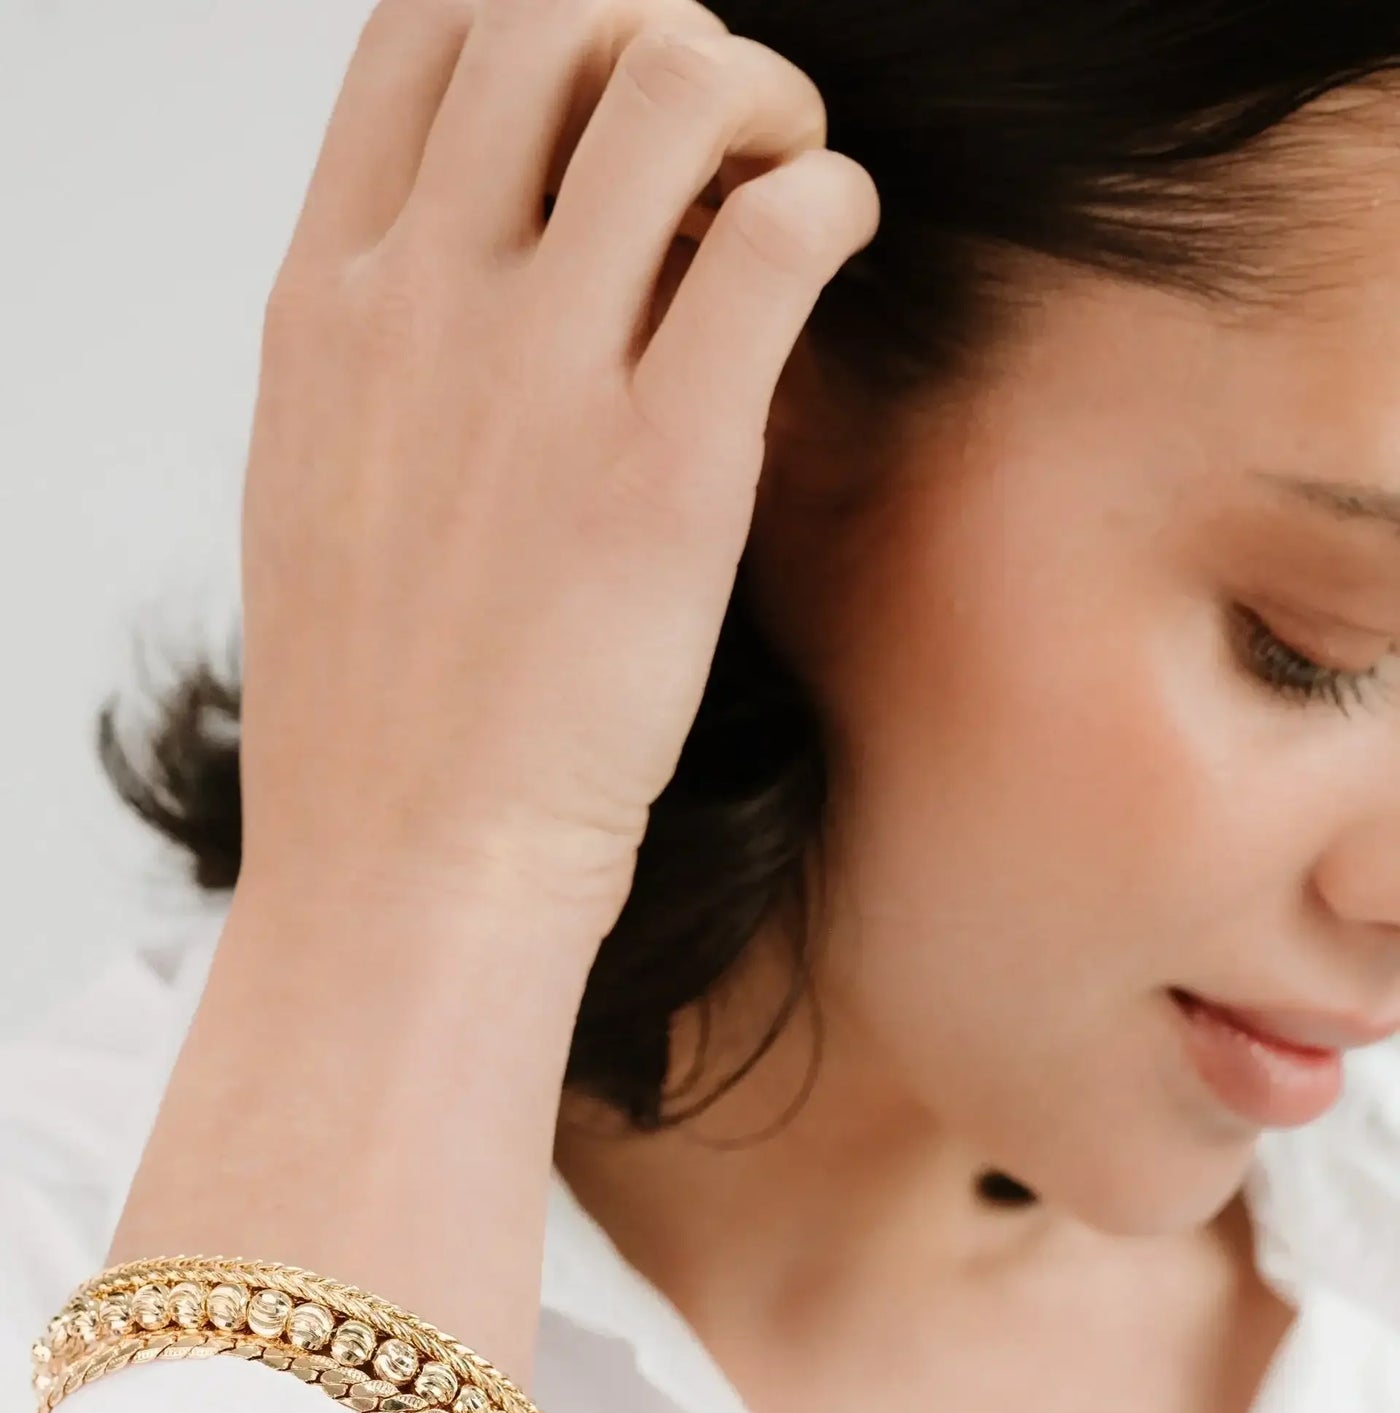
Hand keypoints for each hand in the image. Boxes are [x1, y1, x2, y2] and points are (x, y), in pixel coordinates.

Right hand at [236, 0, 879, 930]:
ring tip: (789, 180)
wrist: (412, 865)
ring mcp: (538, 378)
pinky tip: (836, 248)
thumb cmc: (380, 704)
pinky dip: (833, 200)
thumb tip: (475, 249)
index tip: (602, 98)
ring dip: (767, 96)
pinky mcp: (668, 467)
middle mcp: (418, 306)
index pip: (420, 30)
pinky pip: (781, 230)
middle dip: (665, 36)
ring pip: (677, 78)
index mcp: (324, 304)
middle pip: (556, 17)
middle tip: (723, 139)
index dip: (540, 21)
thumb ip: (382, 344)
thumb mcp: (319, 483)